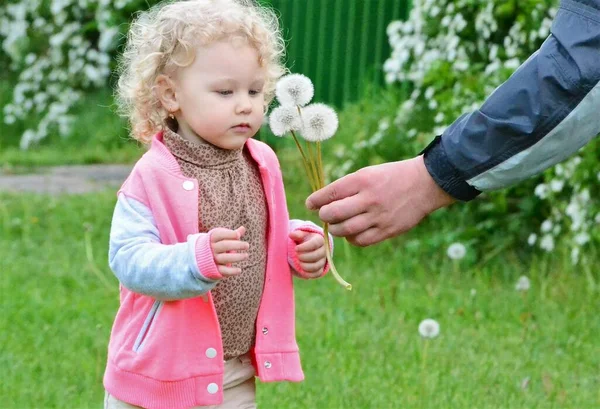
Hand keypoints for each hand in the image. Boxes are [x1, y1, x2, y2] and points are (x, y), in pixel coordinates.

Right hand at [211, 226, 248, 276]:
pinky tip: (239, 270)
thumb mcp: (222, 237)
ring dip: (237, 257)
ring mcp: (213, 259)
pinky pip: (223, 270)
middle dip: (236, 245)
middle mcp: (212, 248)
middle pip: (224, 245)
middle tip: (247, 245)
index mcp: (212, 238)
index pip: (220, 234)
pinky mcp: (215, 269)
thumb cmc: (217, 244)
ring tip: (246, 255)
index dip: (229, 234)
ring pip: (224, 258)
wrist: (202, 257)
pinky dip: (231, 271)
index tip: (238, 235)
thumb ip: (232, 234)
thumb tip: (243, 228)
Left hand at [289, 230, 325, 277]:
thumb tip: (291, 235)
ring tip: (298, 262)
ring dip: (305, 266)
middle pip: (317, 255)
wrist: (307, 249)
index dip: (305, 247)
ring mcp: (323, 260)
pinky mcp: (321, 269)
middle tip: (297, 256)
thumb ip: (297, 234)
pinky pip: (317, 273)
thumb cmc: (303, 240)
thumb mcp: (300, 235)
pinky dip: (308, 273)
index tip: (296, 249)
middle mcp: (324, 250)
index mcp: (320, 240)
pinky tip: (302, 270)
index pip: (315, 244)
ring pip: (316, 266)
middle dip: (304, 257)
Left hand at [305, 156, 454, 246]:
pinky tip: (352, 232)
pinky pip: (360, 241)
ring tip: (337, 223)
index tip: (310, 204)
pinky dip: (351, 238)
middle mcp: (369, 199)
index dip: (315, 200)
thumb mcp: (368, 173)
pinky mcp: (387, 230)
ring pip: (345, 230)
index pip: (330, 193)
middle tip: (325, 214)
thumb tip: (323, 202)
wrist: (423, 184)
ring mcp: (379, 217)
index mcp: (362, 181)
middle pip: (333, 214)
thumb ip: (347, 187)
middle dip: (324, 215)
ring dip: (336, 229)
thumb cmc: (390, 177)